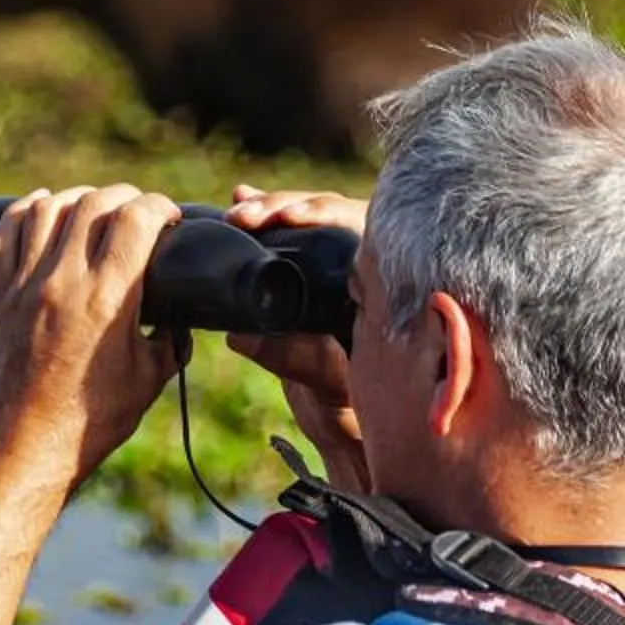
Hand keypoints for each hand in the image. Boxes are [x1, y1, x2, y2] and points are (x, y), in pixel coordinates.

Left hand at [0, 187, 187, 487]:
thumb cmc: (91, 423)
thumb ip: (169, 346)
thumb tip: (182, 326)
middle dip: (126, 196)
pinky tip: (41, 205)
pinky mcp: (4, 298)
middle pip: (94, 203)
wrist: (26, 448)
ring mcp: (27, 286)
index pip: (136, 218)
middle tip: (142, 211)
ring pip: (48, 209)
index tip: (172, 217)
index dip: (161, 206)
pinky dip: (24, 211)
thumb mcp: (147, 381)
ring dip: (78, 197)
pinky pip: (6, 236)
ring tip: (98, 208)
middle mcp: (63, 282)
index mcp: (107, 299)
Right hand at [224, 185, 369, 489]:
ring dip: (270, 209)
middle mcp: (364, 266)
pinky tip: (238, 198)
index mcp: (386, 280)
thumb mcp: (329, 383)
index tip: (290, 217)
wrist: (343, 426)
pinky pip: (288, 239)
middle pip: (327, 214)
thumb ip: (294, 360)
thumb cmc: (355, 406)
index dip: (323, 215)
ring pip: (306, 222)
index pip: (359, 227)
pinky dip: (265, 219)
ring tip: (239, 207)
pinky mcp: (307, 276)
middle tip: (249, 214)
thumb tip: (240, 335)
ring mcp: (334, 267)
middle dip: (285, 208)